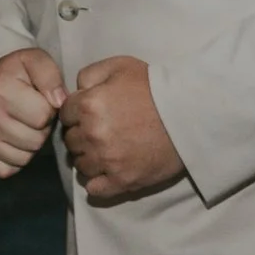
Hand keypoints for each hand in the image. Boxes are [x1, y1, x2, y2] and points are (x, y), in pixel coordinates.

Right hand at [0, 47, 64, 178]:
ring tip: (24, 125)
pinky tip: (14, 140)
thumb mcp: (35, 61)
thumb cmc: (15, 73)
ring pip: (24, 158)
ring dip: (30, 144)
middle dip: (41, 129)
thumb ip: (51, 77)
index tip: (40, 100)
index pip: (44, 116)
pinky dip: (15, 159)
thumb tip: (59, 102)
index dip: (49, 109)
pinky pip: (7, 170)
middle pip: (36, 140)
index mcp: (2, 90)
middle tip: (33, 114)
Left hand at [60, 55, 185, 202]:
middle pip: (71, 141)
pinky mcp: (122, 180)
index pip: (65, 114)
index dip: (77, 113)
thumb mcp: (121, 65)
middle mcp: (92, 134)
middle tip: (102, 132)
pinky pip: (94, 189)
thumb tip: (76, 90)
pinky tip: (108, 172)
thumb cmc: (155, 86)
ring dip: (89, 158)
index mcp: (88, 105)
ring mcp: (106, 160)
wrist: (190, 112)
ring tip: (108, 151)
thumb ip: (89, 74)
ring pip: (80, 165)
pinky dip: (98, 182)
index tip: (91, 114)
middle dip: (82, 135)